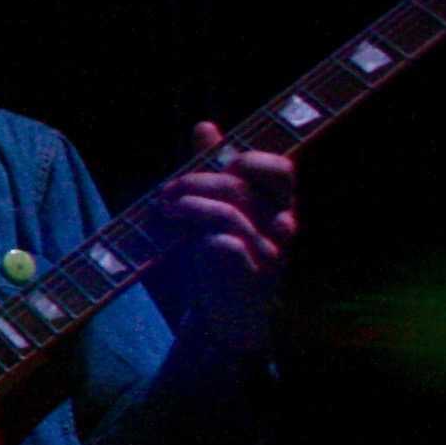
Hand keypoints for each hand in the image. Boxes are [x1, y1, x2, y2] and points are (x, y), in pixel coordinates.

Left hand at [159, 121, 297, 353]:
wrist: (219, 318)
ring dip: (186, 202)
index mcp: (279, 208)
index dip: (248, 159)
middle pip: (240, 185)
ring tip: (164, 208)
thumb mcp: (216, 209)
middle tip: (167, 190)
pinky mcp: (248, 273)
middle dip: (197, 180)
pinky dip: (192, 227)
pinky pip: (221, 238)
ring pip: (227, 210)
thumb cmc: (218, 259)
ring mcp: (268, 251)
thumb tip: (205, 126)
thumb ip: (214, 170)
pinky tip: (173, 231)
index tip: (215, 166)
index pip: (281, 169)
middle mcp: (281, 228)